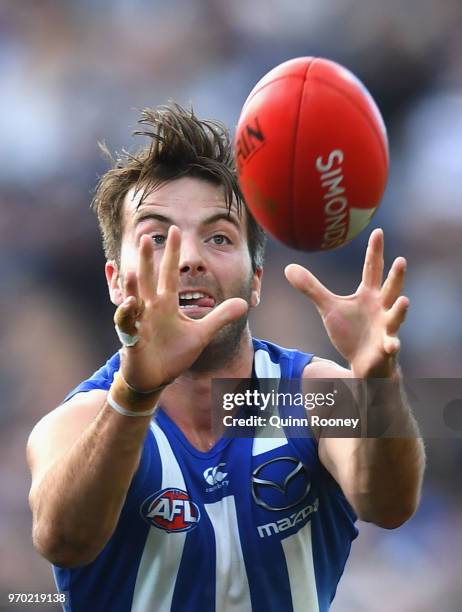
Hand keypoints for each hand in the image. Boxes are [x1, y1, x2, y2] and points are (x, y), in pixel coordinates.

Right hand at [114, 226, 247, 390]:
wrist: (157, 377)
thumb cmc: (174, 353)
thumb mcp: (202, 334)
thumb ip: (219, 317)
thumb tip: (244, 303)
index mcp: (166, 303)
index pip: (170, 273)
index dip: (173, 253)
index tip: (175, 230)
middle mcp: (151, 308)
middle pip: (148, 279)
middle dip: (147, 260)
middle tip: (146, 237)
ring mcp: (139, 322)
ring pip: (133, 299)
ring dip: (132, 286)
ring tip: (131, 270)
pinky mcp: (132, 338)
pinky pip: (126, 323)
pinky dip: (126, 314)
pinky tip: (129, 304)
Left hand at [285, 229, 407, 377]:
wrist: (363, 362)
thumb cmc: (350, 331)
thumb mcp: (328, 308)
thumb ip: (312, 288)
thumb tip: (289, 268)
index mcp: (369, 294)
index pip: (373, 269)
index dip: (375, 251)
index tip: (378, 231)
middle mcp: (382, 308)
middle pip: (391, 289)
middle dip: (396, 276)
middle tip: (401, 260)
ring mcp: (387, 327)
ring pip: (396, 316)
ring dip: (400, 310)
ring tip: (404, 301)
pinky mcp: (386, 347)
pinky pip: (391, 345)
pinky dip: (392, 345)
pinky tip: (392, 346)